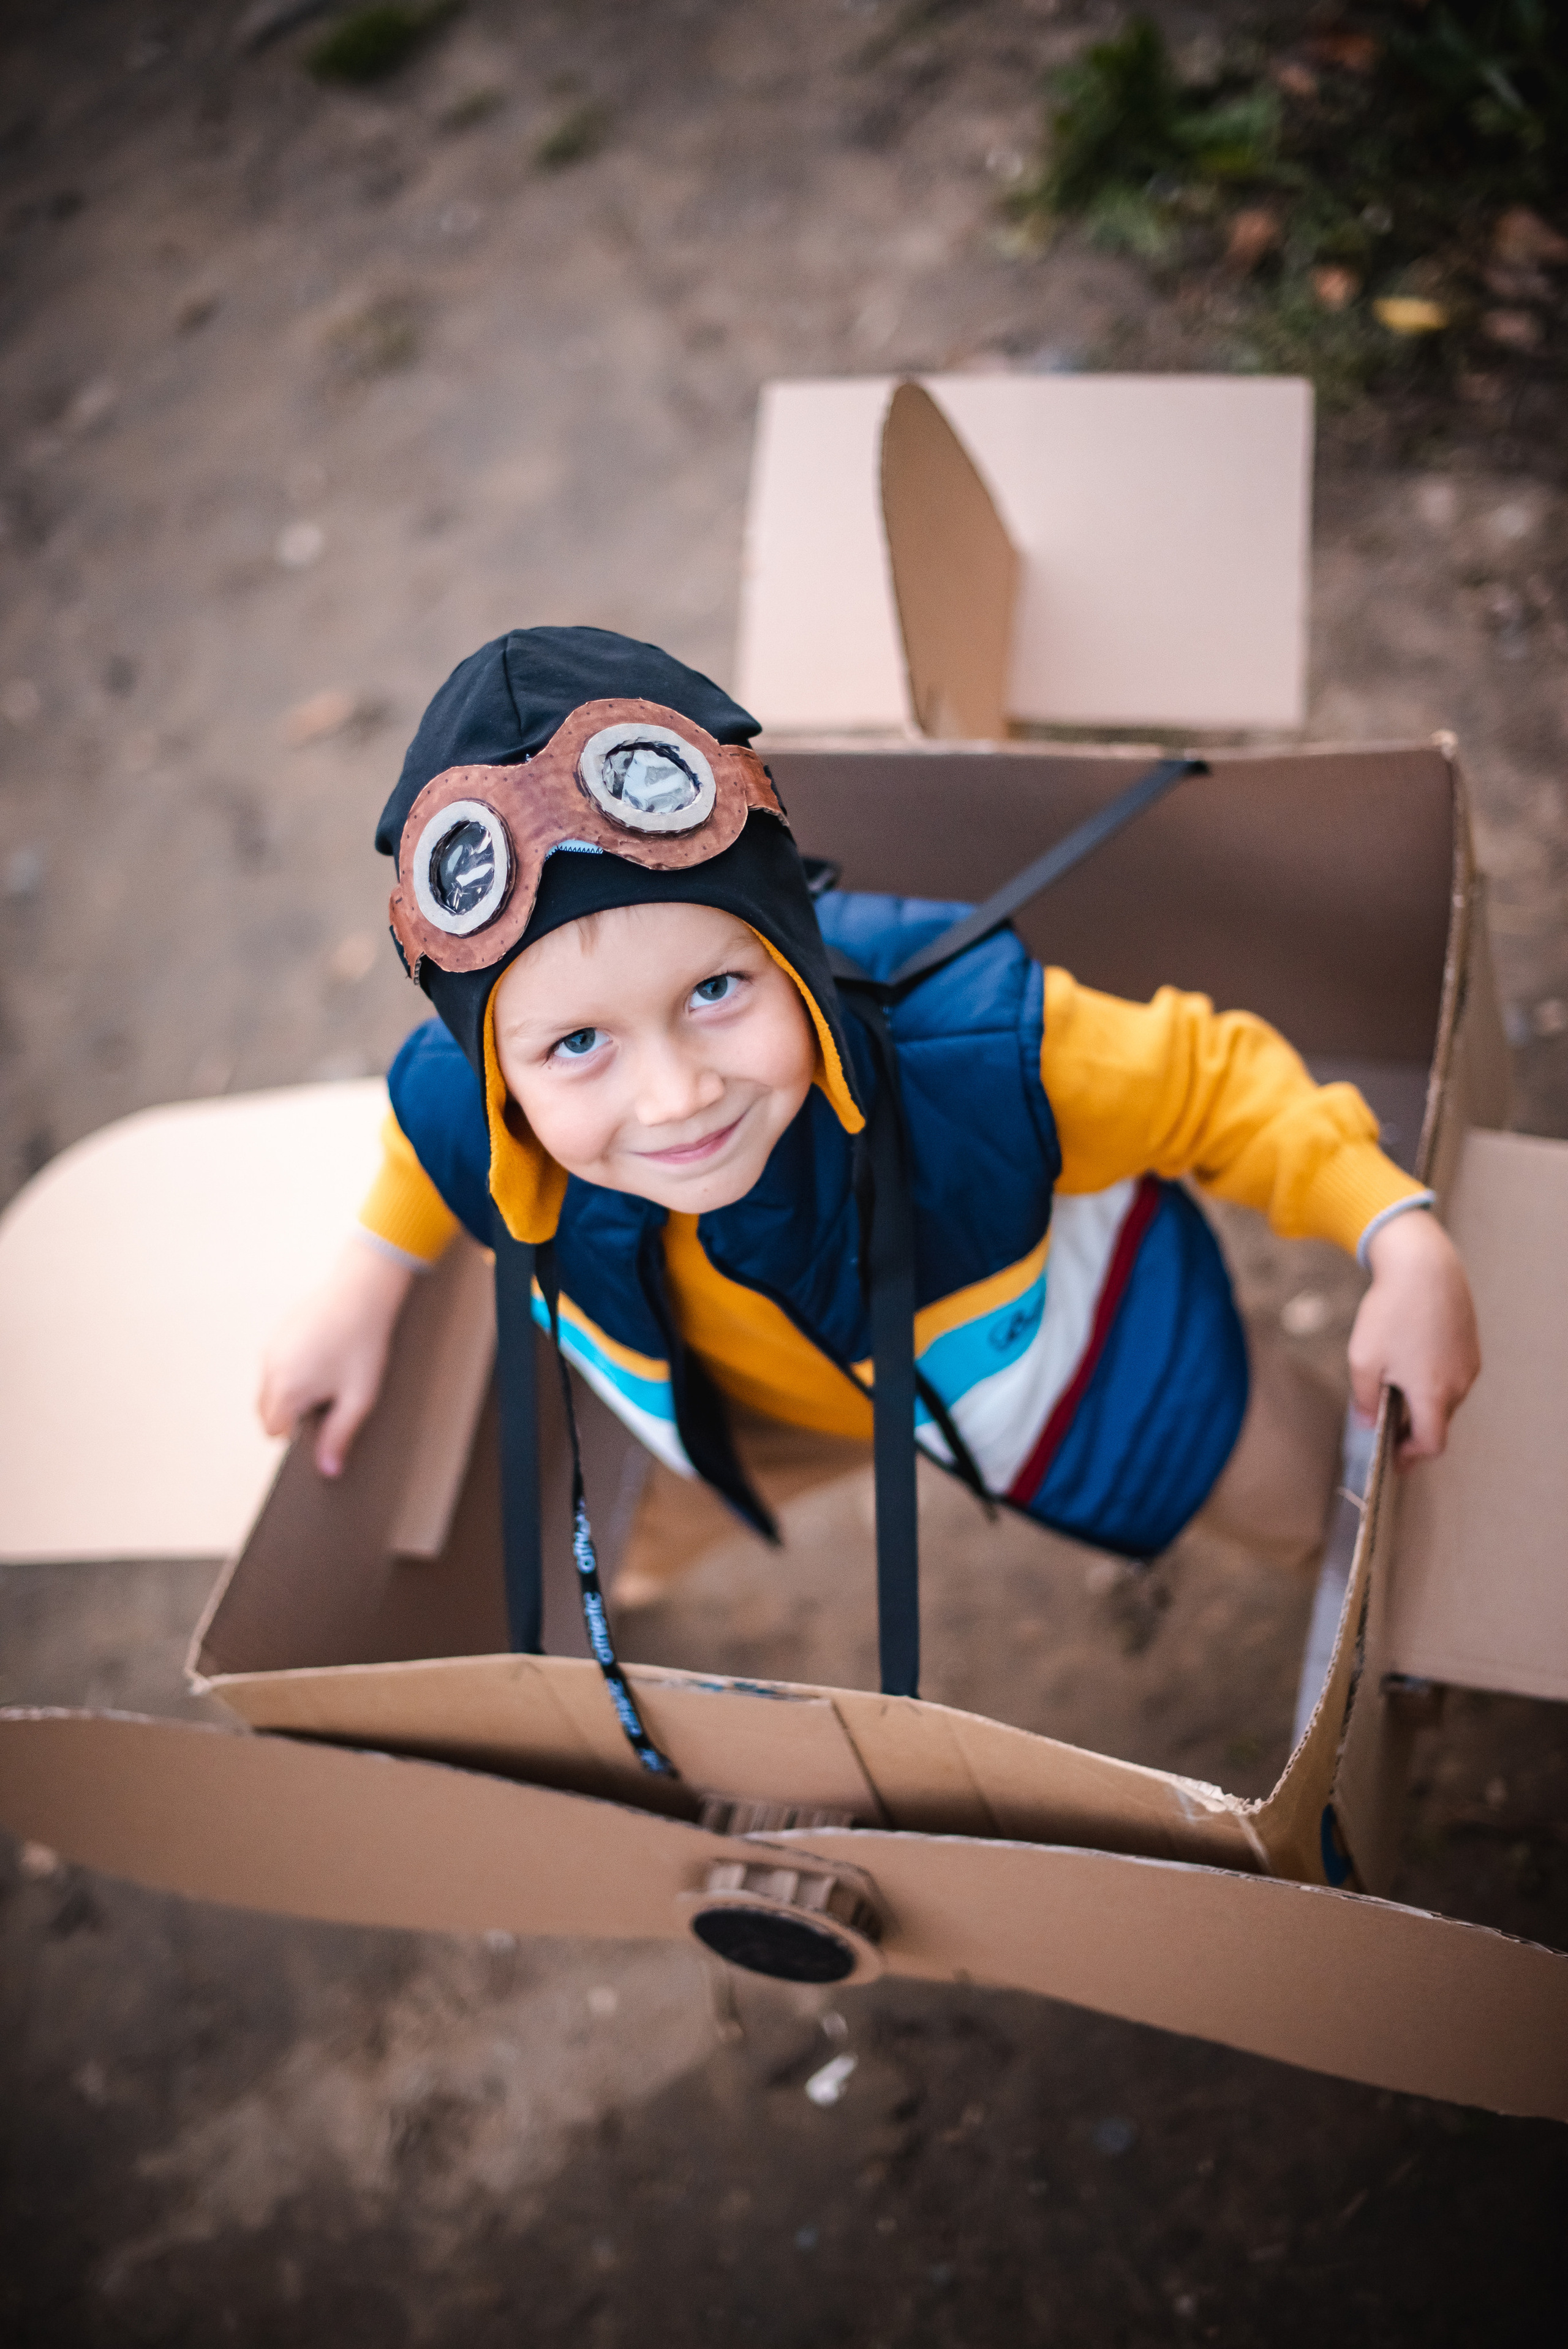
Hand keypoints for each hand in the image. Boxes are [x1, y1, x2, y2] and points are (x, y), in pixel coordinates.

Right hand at [257, 1237, 415, 1476]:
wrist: (361, 1293)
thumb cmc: (362, 1346)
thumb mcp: (358, 1398)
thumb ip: (339, 1436)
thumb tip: (328, 1471)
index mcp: (286, 1390)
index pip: (272, 1431)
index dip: (295, 1433)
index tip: (320, 1419)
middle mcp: (270, 1370)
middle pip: (266, 1412)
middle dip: (289, 1414)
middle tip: (326, 1399)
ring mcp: (271, 1349)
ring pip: (269, 1387)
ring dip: (289, 1392)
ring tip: (327, 1375)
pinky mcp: (278, 1333)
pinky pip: (276, 1364)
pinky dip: (291, 1369)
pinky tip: (323, 1356)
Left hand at [1348, 1208, 1479, 1468]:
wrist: (1424, 1266)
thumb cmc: (1391, 1312)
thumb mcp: (1364, 1359)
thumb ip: (1364, 1399)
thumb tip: (1367, 1422)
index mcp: (1434, 1394)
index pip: (1431, 1443)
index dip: (1411, 1456)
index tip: (1394, 1458)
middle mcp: (1459, 1383)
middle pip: (1438, 1420)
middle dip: (1412, 1426)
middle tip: (1384, 1419)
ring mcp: (1468, 1363)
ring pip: (1445, 1396)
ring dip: (1422, 1399)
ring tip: (1392, 1381)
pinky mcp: (1469, 1344)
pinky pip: (1451, 1372)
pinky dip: (1431, 1376)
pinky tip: (1408, 1356)